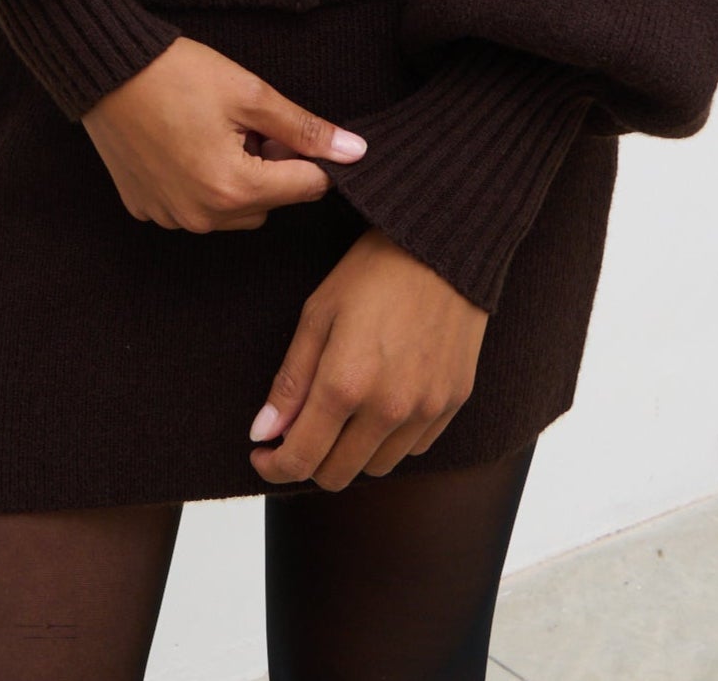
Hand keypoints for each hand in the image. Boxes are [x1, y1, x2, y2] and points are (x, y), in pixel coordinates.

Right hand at [81, 36, 367, 231]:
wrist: (105, 70)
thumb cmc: (178, 75)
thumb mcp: (250, 94)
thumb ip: (304, 128)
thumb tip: (356, 151)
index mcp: (233, 189)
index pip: (306, 188)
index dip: (309, 154)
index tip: (289, 127)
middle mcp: (202, 217)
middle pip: (270, 203)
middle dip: (272, 168)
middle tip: (250, 123)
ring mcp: (170, 217)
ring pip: (233, 210)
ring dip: (238, 180)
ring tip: (216, 131)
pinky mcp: (145, 208)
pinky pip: (193, 207)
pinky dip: (200, 182)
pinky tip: (185, 142)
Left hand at [247, 227, 487, 489]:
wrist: (443, 244)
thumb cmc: (374, 271)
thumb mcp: (318, 314)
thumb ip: (290, 381)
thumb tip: (263, 433)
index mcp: (345, 385)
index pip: (301, 460)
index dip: (273, 466)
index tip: (263, 452)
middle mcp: (388, 409)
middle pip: (337, 474)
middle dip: (309, 461)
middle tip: (299, 431)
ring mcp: (426, 409)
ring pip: (376, 468)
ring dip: (351, 453)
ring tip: (343, 413)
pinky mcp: (454, 402)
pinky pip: (414, 448)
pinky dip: (391, 440)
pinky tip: (382, 404)